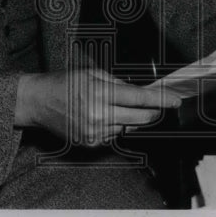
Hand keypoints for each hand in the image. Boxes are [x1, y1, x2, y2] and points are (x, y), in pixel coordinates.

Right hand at [15, 68, 180, 145]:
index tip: (176, 100)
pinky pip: (114, 136)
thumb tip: (141, 93)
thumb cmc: (65, 83)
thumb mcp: (92, 73)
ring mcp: (94, 132)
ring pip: (129, 127)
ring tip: (114, 105)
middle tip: (156, 104)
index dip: (162, 100)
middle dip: (153, 111)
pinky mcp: (90, 143)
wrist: (39, 101)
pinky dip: (116, 126)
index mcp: (100, 93)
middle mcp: (99, 115)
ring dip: (131, 118)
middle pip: (141, 118)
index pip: (140, 99)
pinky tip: (104, 116)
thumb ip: (118, 83)